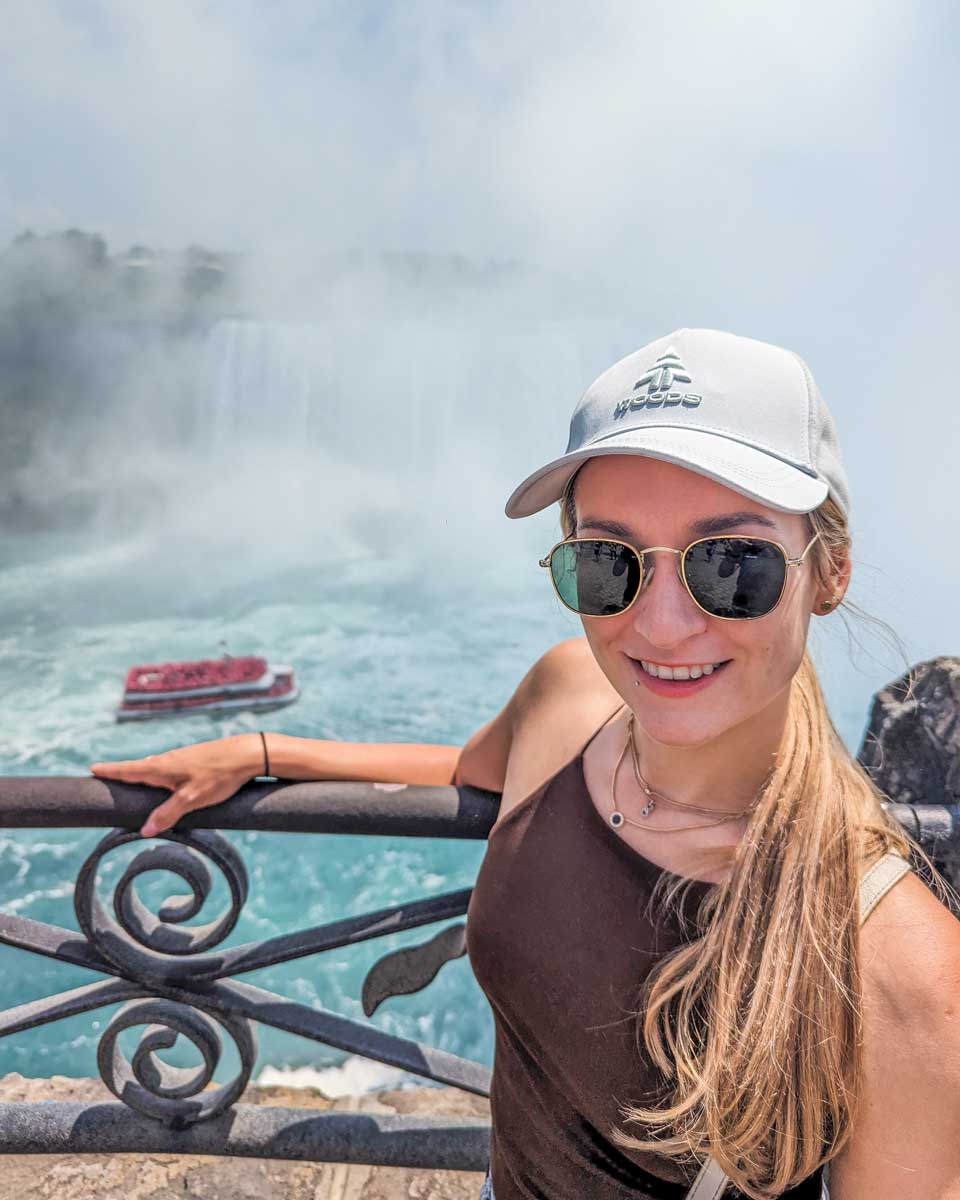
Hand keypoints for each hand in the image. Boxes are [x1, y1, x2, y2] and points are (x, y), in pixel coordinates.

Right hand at [90, 733, 264, 837]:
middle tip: (106, 776)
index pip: (129, 769)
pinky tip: (165, 779)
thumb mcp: (191, 799)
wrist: (247, 754)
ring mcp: (182, 758)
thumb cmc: (219, 775)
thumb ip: (168, 814)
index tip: (92, 768)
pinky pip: (169, 767)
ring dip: (142, 773)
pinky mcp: (195, 760)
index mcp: (162, 767)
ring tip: (131, 779)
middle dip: (123, 773)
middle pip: (139, 767)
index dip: (110, 770)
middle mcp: (168, 759)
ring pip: (156, 767)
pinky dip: (159, 773)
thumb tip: (144, 830)